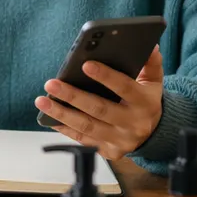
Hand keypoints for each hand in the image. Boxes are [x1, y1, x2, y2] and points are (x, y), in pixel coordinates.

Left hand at [35, 46, 163, 159]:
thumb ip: (151, 63)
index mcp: (145, 103)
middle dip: (73, 96)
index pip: (124, 88)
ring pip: (87, 127)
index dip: (105, 76)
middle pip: (99, 109)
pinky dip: (64, 128)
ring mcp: (120, 140)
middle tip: (51, 84)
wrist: (154, 133)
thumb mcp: (153, 81)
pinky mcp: (108, 151)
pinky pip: (82, 140)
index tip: (85, 64)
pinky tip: (49, 117)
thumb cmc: (146, 100)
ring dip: (62, 114)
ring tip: (42, 101)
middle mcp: (132, 124)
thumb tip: (150, 45)